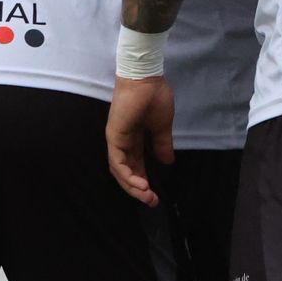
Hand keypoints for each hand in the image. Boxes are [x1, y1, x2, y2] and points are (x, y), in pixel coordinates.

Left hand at [105, 75, 175, 206]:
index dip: (144, 181)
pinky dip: (127, 175)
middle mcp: (122, 143)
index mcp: (134, 139)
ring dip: (133, 186)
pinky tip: (141, 184)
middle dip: (138, 189)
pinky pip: (117, 162)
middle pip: (126, 172)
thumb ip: (162, 144)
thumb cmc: (154, 97)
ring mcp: (116, 140)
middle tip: (152, 201)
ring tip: (147, 196)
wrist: (146, 79)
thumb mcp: (162, 126)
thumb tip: (167, 161)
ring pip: (120, 171)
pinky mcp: (114, 137)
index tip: (156, 195)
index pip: (136, 166)